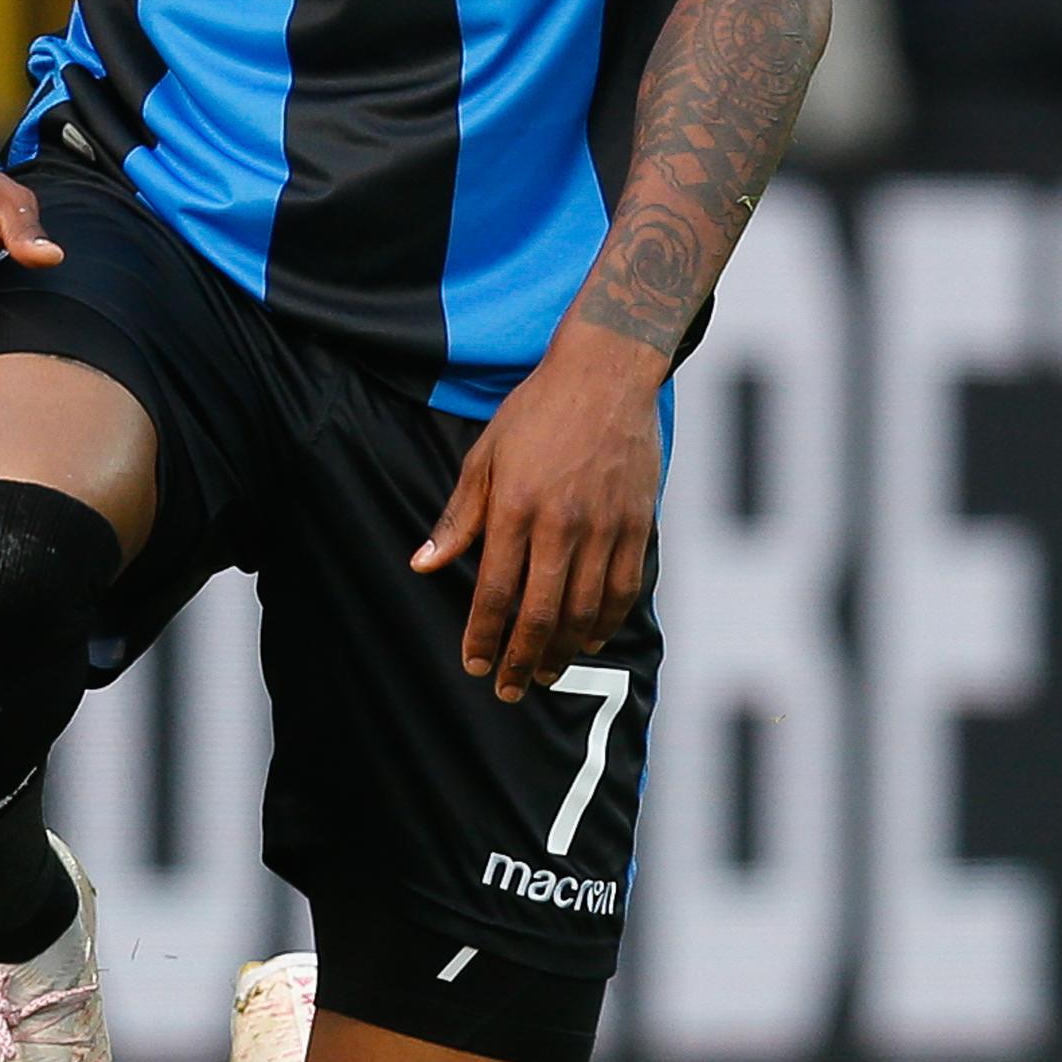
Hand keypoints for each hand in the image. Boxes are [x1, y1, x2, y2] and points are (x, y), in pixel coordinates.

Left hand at [412, 335, 661, 702]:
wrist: (605, 372)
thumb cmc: (537, 410)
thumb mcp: (484, 455)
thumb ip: (458, 517)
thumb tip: (423, 565)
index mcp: (515, 505)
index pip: (494, 590)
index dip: (482, 636)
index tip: (473, 665)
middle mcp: (562, 522)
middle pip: (541, 613)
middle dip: (521, 659)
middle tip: (508, 689)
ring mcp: (606, 525)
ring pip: (585, 610)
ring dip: (563, 650)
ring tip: (545, 671)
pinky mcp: (638, 523)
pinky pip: (624, 589)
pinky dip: (607, 621)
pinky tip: (591, 638)